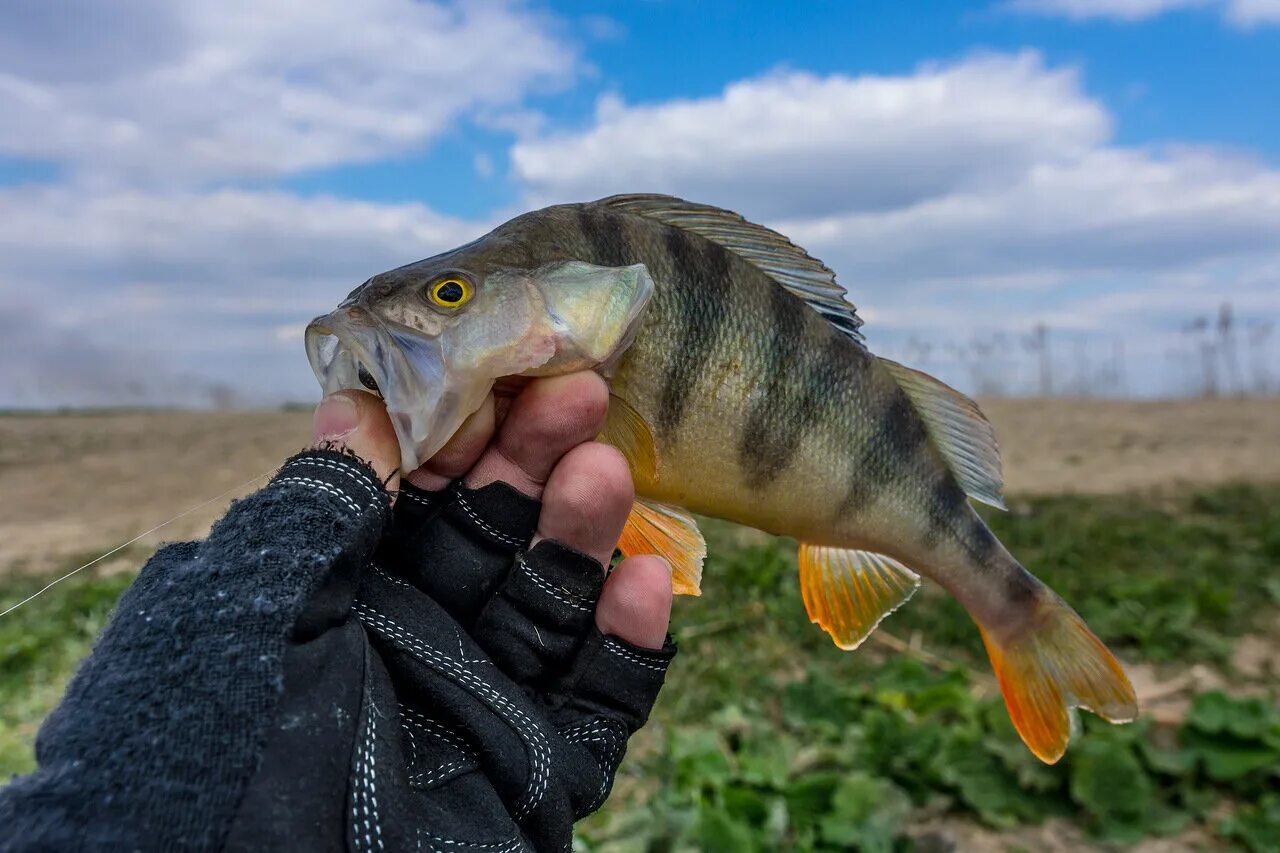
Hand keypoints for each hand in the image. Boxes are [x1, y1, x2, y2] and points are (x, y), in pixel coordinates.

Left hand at [276, 373, 676, 850]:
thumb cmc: (220, 750)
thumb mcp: (246, 607)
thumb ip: (314, 506)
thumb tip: (356, 405)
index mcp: (332, 600)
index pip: (411, 497)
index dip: (459, 431)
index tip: (506, 369)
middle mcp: (409, 644)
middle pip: (492, 540)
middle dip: (534, 465)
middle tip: (582, 394)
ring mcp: (478, 705)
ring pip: (549, 607)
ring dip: (584, 535)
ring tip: (608, 472)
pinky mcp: (536, 772)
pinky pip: (600, 705)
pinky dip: (628, 646)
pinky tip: (648, 581)